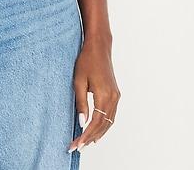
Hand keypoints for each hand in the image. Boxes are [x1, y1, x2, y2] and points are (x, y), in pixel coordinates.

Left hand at [68, 36, 119, 152]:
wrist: (99, 47)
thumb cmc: (86, 60)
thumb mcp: (78, 81)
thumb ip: (81, 103)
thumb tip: (82, 123)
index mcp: (104, 94)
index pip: (95, 122)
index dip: (86, 135)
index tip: (76, 144)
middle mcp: (113, 98)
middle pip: (103, 125)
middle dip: (90, 138)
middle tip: (78, 147)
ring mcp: (116, 96)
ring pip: (109, 122)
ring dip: (98, 134)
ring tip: (86, 143)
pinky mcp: (115, 94)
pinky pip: (111, 115)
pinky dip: (104, 126)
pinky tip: (97, 131)